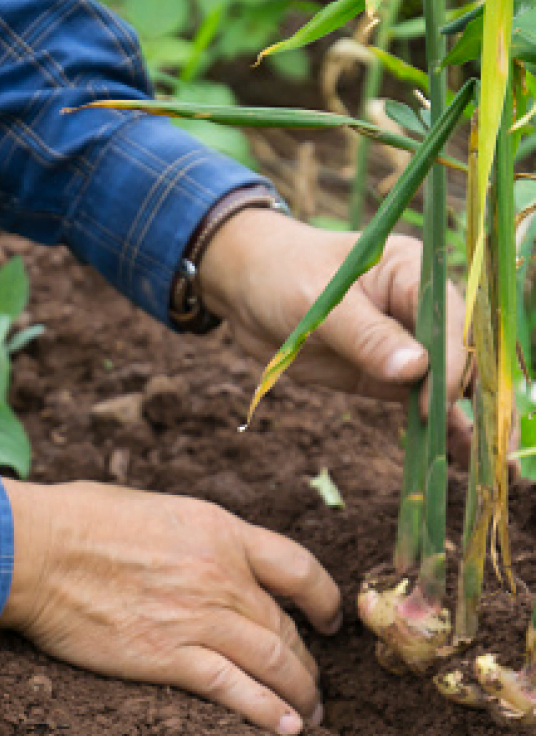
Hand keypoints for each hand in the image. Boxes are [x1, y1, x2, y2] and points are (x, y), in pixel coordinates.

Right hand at [0, 479, 341, 735]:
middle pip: (286, 625)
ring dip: (300, 693)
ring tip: (311, 714)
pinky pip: (234, 690)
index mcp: (222, 531)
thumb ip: (200, 535)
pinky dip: (267, 712)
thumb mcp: (162, 509)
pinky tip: (286, 728)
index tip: (329, 618)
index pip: (298, 567)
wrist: (40, 548)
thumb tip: (212, 554)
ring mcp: (198, 617)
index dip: (324, 597)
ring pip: (273, 661)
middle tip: (313, 681)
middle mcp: (222, 575)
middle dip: (307, 660)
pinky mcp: (169, 657)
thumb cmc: (88, 518)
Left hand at [201, 209, 470, 463]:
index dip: (452, 361)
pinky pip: (415, 400)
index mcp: (412, 272)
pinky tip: (452, 456)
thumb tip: (416, 369)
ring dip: (461, 419)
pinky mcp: (382, 373)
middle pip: (459, 354)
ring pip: (443, 383)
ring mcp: (402, 343)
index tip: (439, 399)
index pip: (448, 319)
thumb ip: (366, 336)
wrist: (246, 289)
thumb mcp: (321, 303)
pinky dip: (432, 425)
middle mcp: (416, 308)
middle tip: (490, 445)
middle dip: (473, 396)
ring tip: (483, 463)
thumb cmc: (283, 275)